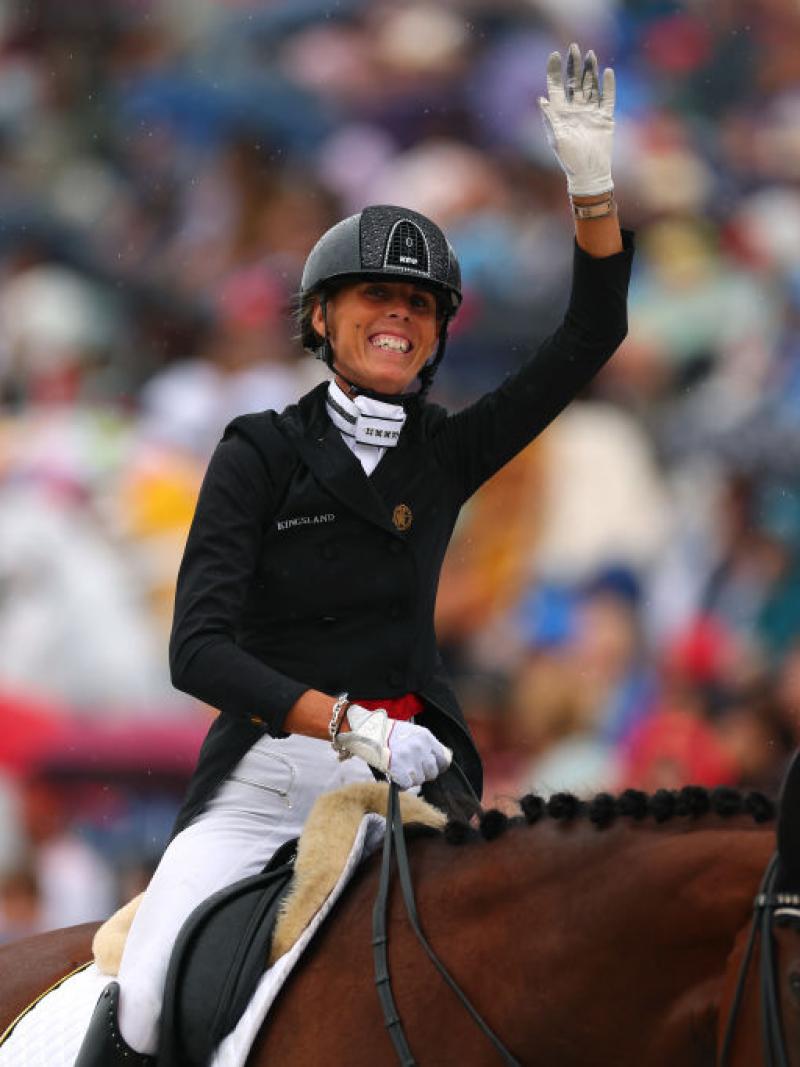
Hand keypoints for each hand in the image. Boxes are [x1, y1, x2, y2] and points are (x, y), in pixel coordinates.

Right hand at [333, 704, 451, 789]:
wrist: (367, 732)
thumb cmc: (388, 732)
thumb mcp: (412, 732)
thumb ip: (426, 745)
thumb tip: (439, 760)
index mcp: (426, 737)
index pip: (443, 759)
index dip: (437, 766)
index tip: (430, 768)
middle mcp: (421, 747)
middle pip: (432, 772)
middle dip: (423, 774)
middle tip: (411, 769)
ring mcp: (411, 759)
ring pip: (419, 780)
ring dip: (411, 778)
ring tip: (400, 769)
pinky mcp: (400, 769)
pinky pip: (407, 784)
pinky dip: (401, 783)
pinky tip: (395, 775)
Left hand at [538, 42, 614, 196]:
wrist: (588, 173)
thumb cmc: (569, 159)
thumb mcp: (556, 138)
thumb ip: (550, 118)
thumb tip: (542, 99)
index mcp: (560, 113)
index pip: (557, 87)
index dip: (555, 71)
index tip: (555, 55)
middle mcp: (575, 109)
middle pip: (574, 82)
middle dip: (574, 65)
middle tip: (574, 47)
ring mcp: (590, 112)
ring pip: (591, 86)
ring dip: (590, 71)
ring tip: (590, 54)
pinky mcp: (605, 118)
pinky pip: (608, 98)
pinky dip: (608, 86)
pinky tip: (607, 73)